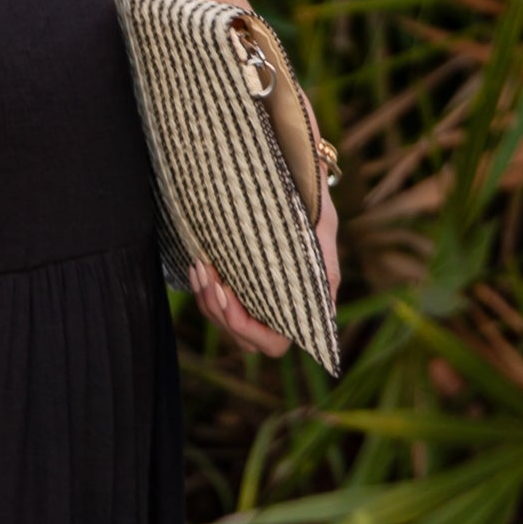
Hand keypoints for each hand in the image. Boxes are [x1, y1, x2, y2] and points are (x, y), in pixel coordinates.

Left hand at [188, 191, 341, 361]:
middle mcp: (279, 310)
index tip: (227, 293)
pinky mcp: (238, 285)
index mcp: (305, 306)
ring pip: (222, 322)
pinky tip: (197, 266)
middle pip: (241, 339)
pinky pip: (215, 303)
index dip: (245, 328)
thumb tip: (325, 299)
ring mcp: (256, 300)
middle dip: (217, 310)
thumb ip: (325, 265)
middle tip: (206, 273)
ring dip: (205, 298)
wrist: (297, 179)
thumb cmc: (313, 206)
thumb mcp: (323, 229)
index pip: (272, 344)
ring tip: (199, 265)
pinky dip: (203, 289)